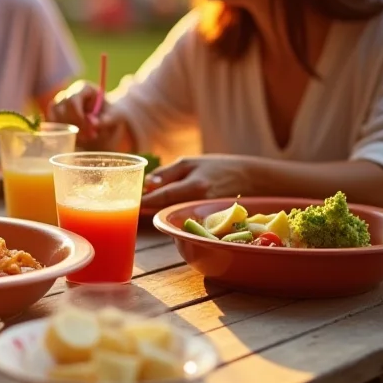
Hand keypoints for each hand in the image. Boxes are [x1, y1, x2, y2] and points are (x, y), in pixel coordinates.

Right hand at [47, 80, 123, 149]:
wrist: (108, 117)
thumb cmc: (112, 113)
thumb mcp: (115, 115)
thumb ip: (106, 119)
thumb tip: (93, 124)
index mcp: (83, 88)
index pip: (73, 100)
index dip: (78, 115)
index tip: (90, 128)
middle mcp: (68, 93)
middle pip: (61, 108)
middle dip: (73, 124)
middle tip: (89, 136)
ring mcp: (60, 103)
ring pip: (53, 115)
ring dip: (65, 129)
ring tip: (83, 138)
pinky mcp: (56, 114)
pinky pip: (50, 122)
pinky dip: (59, 131)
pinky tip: (73, 138)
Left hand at [140, 155, 257, 213]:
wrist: (251, 178)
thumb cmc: (218, 167)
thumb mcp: (191, 163)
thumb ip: (168, 174)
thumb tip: (147, 184)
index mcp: (195, 186)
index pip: (164, 196)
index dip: (146, 200)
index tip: (131, 200)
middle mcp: (200, 202)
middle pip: (167, 208)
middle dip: (150, 205)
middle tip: (132, 201)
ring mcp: (204, 213)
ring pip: (175, 212)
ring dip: (159, 208)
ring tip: (146, 201)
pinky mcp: (207, 219)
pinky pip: (185, 216)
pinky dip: (173, 211)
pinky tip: (165, 206)